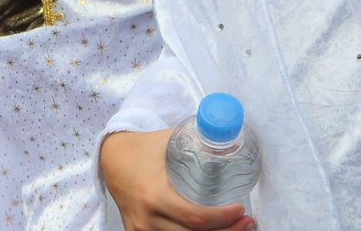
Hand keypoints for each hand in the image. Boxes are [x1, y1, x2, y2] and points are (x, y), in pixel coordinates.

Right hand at [101, 130, 255, 230]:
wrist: (112, 159)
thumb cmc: (144, 148)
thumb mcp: (170, 140)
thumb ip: (199, 141)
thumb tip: (231, 139)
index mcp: (154, 195)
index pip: (195, 218)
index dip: (222, 218)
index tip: (240, 208)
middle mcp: (147, 219)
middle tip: (248, 222)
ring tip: (236, 228)